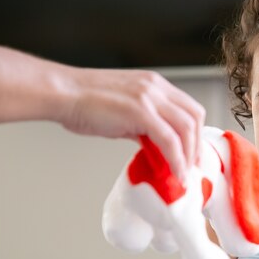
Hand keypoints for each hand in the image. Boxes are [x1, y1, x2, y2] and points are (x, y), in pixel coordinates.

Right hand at [61, 68, 204, 180]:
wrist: (61, 93)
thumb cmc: (84, 102)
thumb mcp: (124, 110)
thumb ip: (144, 125)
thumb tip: (156, 146)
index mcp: (154, 84)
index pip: (189, 108)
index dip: (196, 133)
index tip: (192, 153)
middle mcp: (156, 87)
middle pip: (195, 117)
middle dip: (197, 145)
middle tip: (192, 166)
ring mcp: (150, 97)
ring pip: (187, 129)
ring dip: (188, 155)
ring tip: (182, 174)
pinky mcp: (141, 111)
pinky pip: (169, 140)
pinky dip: (176, 159)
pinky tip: (174, 172)